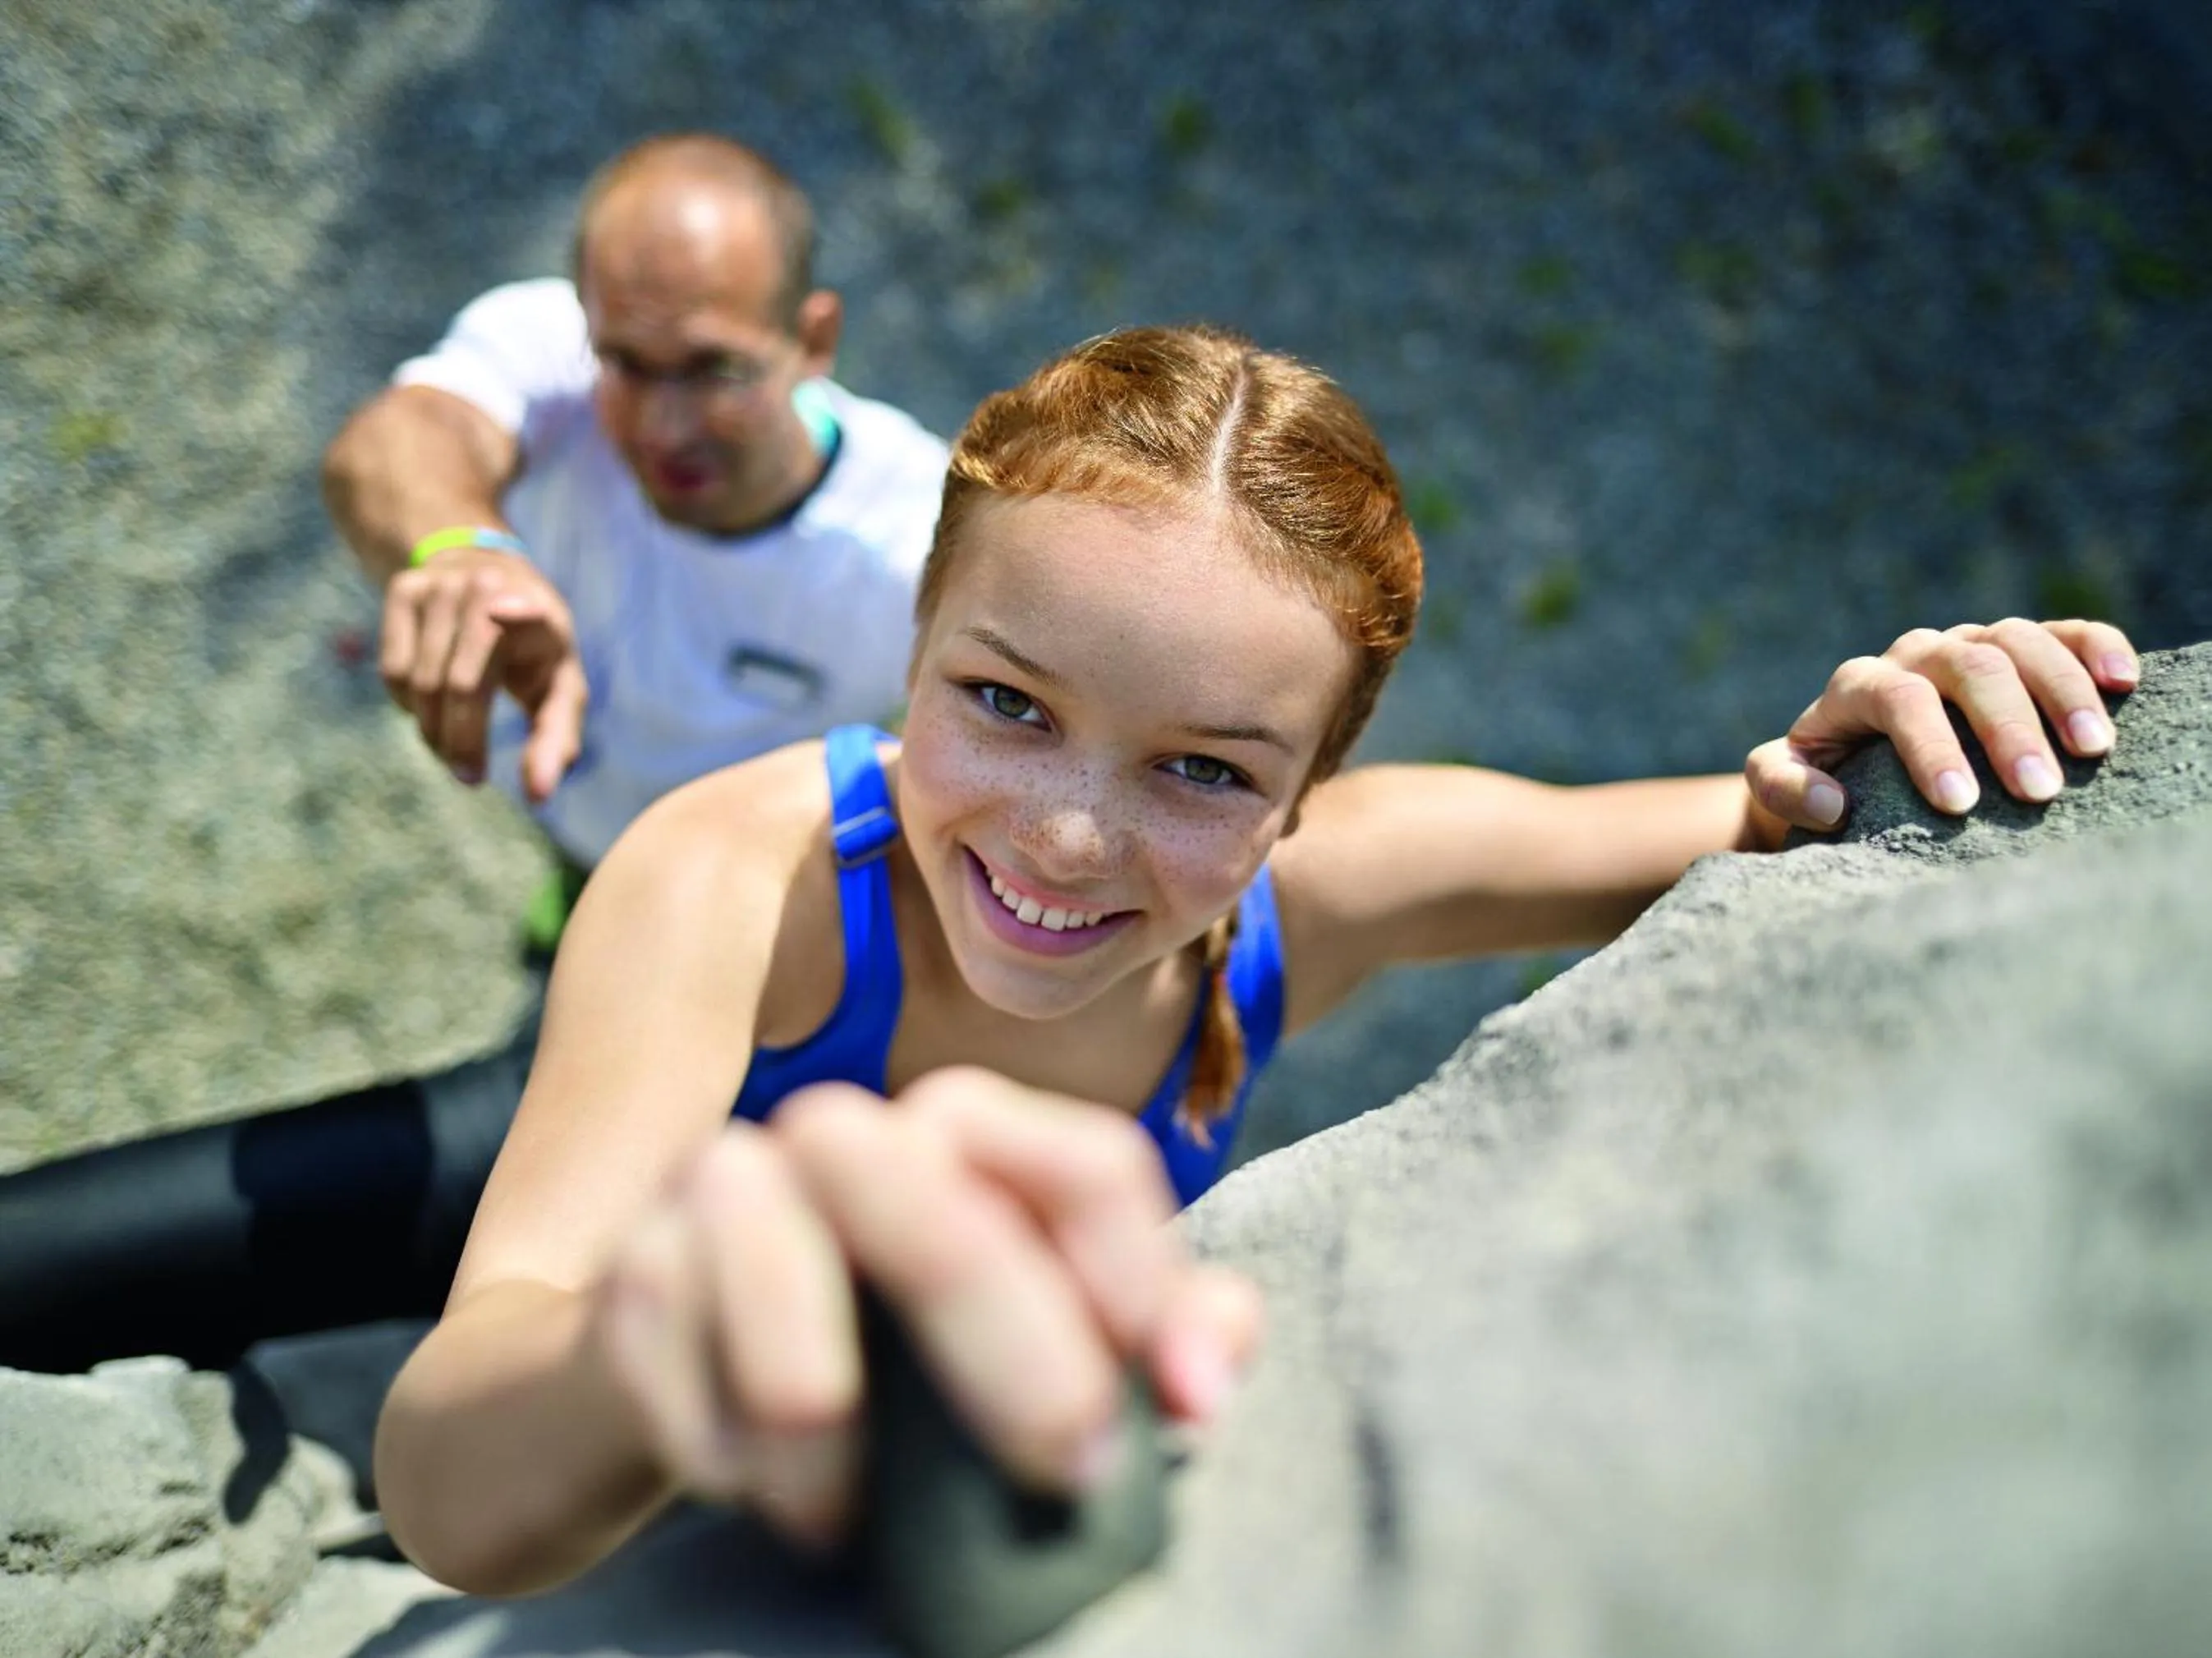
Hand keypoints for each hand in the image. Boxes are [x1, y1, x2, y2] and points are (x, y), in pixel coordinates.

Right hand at [378, 546, 588, 803]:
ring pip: (420, 683)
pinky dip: (407, 704)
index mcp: (540, 612)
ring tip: (450, 747)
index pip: (529, 610)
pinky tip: (428, 706)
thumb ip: (555, 738)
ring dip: (432, 731)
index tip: (501, 612)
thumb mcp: (557, 685)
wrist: (484, 574)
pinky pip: (394, 671)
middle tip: (469, 777)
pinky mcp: (404, 590)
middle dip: (462, 742)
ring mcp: (441, 586)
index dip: (519, 613)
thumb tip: (539, 795)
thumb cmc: (532, 649)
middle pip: (461, 685)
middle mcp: (489, 589)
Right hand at [589, 1068, 1260, 1547]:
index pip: (1085, 1167)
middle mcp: (848, 1135)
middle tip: (1066, 1474)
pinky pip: (670, 1352)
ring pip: (780, 1265)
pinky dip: (721, 1450)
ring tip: (855, 1520)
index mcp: (966, 1139)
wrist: (667, 1379)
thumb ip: (1148, 1334)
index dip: (1149, 1283)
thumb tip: (1211, 1368)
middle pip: (939, 1200)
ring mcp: (725, 1186)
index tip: (1187, 1408)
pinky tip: (756, 1496)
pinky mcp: (631, 1267)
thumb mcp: (1033, 1347)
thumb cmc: (888, 1362)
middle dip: (1013, 1346)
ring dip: (829, 1414)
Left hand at [1747, 617, 2139, 834]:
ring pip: (2019, 642)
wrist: (1844, 753)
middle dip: (2007, 728)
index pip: (1899, 699)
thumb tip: (1832, 804)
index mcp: (1860, 684)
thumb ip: (1782, 788)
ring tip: (2093, 749)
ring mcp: (1969, 644)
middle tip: (2038, 792)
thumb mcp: (1779, 782)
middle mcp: (1916, 653)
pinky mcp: (2015, 650)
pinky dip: (2095, 647)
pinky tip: (2126, 681)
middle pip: (1969, 668)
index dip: (1929, 747)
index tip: (1959, 804)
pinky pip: (2061, 632)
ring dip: (2060, 692)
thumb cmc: (1819, 775)